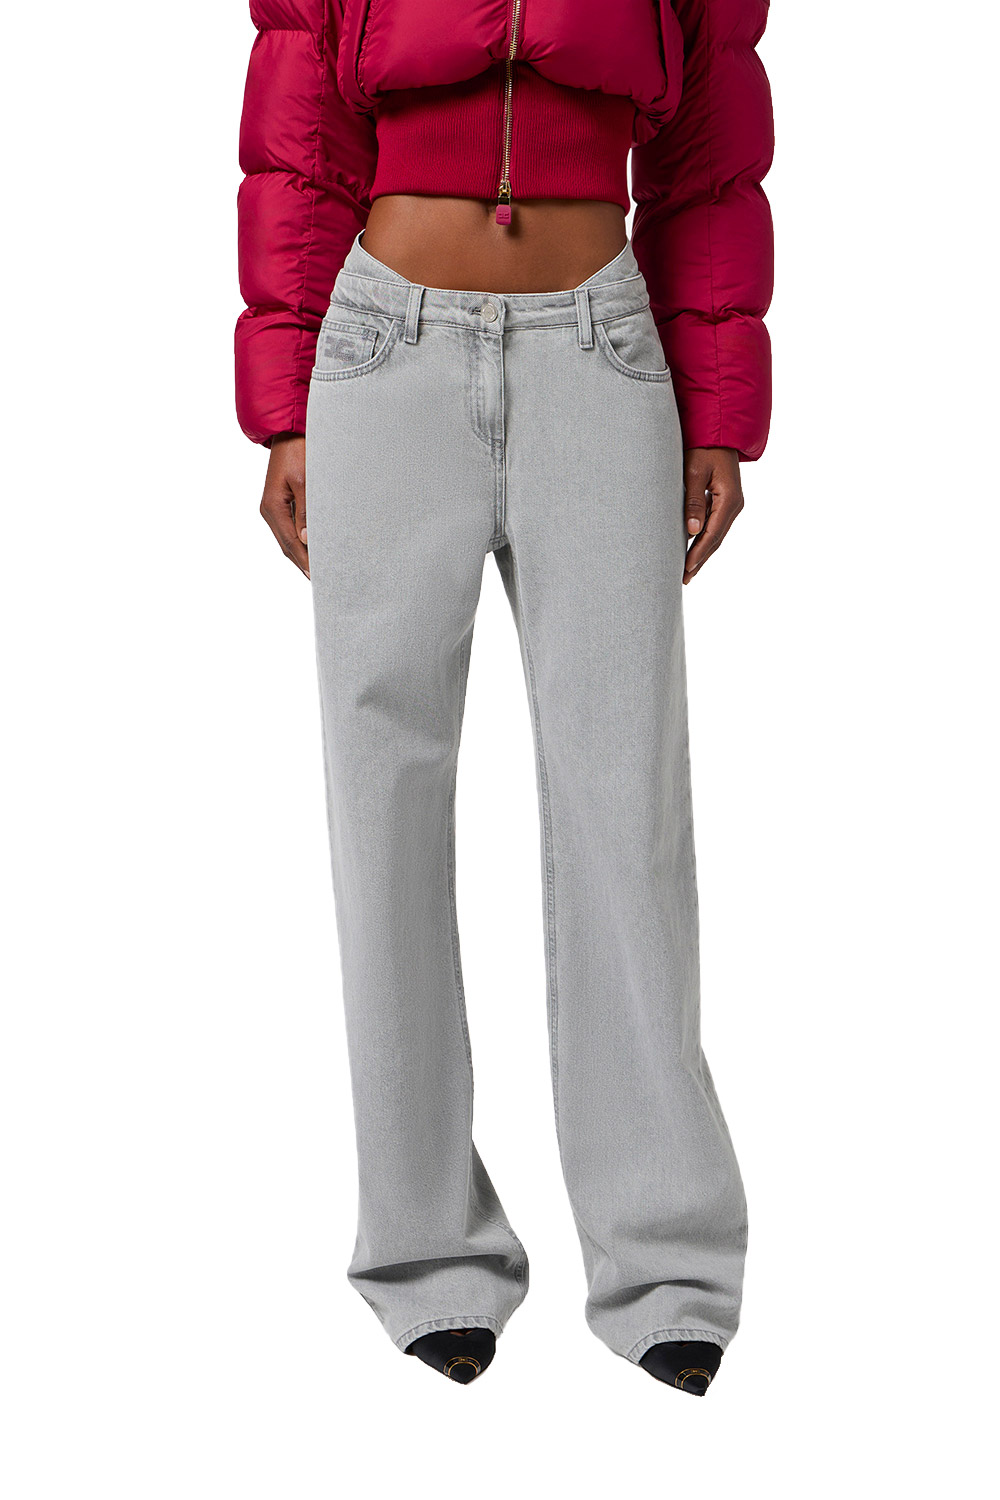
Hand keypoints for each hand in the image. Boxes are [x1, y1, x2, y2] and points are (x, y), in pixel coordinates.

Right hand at [260, 434, 308, 578]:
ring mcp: (273, 507)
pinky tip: (310, 547)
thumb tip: (306, 538)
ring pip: (286, 538)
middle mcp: (269, 510)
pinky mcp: (280, 503)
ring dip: (300, 553)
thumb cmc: (297, 452)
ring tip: (316, 568)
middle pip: (286, 544)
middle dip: (302, 561)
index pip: (290, 542)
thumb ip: (306, 511)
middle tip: (319, 578)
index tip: (316, 575)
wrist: (289, 432)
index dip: (304, 560)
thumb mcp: (305, 481)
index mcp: (272, 507)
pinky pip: (288, 528)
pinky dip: (299, 540)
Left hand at [682, 447, 743, 582]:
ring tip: (689, 571)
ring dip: (703, 553)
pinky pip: (717, 526)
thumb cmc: (703, 449)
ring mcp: (733, 504)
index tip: (686, 569)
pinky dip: (706, 540)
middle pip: (716, 539)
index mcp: (729, 499)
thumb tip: (692, 531)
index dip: (698, 553)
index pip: (712, 534)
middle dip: (700, 559)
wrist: (718, 432)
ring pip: (717, 535)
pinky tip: (696, 550)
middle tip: (684, 578)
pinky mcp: (727, 501)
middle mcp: (735, 505)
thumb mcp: (693, 473)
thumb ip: (693, 502)